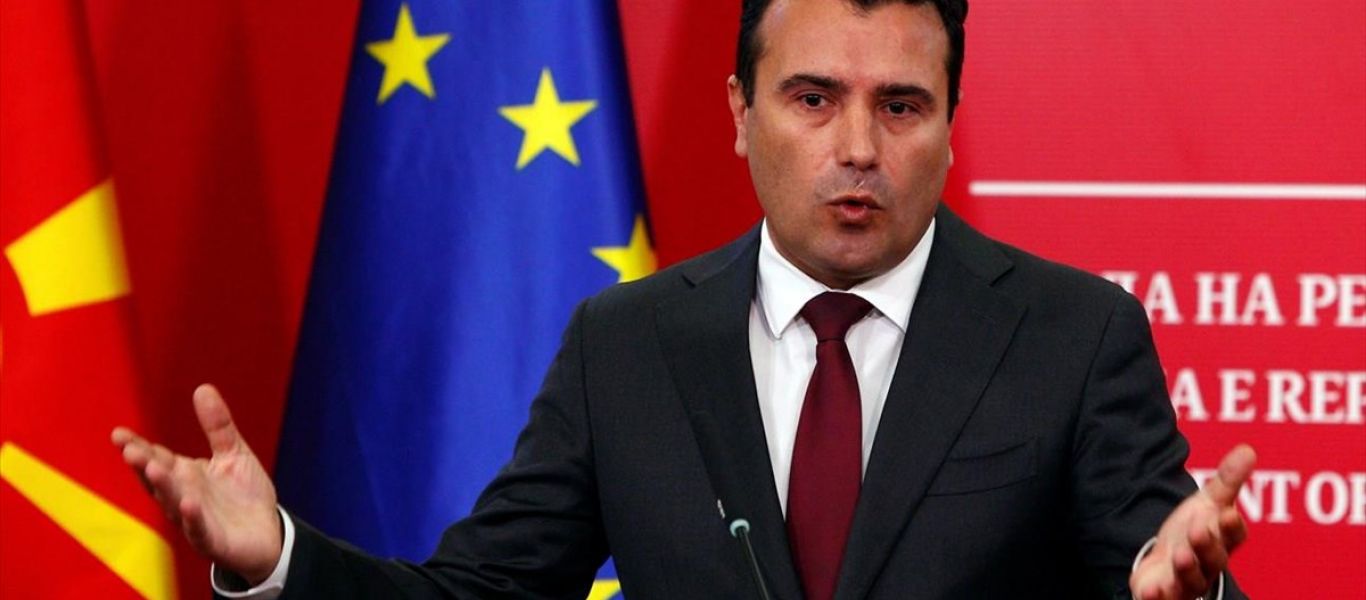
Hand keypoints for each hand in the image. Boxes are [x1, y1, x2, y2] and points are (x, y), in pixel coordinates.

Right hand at [111, 384, 282, 584]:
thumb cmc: (244, 495)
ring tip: (154, 468)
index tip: (118, 434)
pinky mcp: (213, 541)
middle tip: (130, 449)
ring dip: (164, 487)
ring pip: (174, 503)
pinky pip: (200, 530)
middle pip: (159, 480)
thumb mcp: (233, 453)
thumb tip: (202, 388)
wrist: (268, 534)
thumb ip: (218, 425)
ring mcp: (195, 521)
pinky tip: (188, 504)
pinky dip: (192, 518)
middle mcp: (182, 497)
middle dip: (144, 465)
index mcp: (184, 476)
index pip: (156, 458)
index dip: (137, 447)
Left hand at [1130, 444, 1255, 599]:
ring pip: (1192, 580)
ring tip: (1179, 555)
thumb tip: (1248, 450)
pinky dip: (1157, 597)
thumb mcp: (1208, 502)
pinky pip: (1165, 599)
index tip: (1227, 513)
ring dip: (1187, 569)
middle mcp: (1209, 564)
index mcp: (1222, 540)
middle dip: (1207, 545)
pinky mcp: (1166, 594)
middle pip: (1213, 557)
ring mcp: (1188, 581)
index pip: (1233, 535)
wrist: (1165, 560)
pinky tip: (1149, 591)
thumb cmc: (1192, 531)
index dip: (1231, 526)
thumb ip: (1228, 480)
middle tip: (1198, 530)